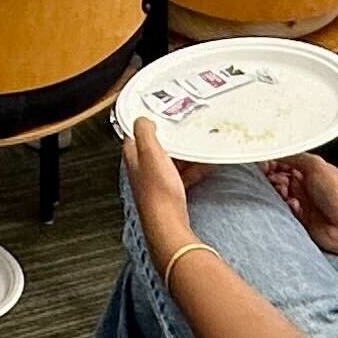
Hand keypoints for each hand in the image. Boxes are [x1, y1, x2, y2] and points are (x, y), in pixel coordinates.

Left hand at [123, 116, 193, 252]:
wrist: (168, 224)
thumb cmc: (158, 191)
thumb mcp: (150, 153)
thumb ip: (144, 132)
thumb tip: (142, 119)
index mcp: (133, 157)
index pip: (134, 133)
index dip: (146, 122)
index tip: (159, 114)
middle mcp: (141, 169)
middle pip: (155, 146)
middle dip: (170, 137)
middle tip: (184, 128)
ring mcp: (155, 181)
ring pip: (169, 160)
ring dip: (184, 153)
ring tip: (198, 146)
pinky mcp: (168, 192)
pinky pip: (181, 174)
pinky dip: (192, 169)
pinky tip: (204, 166)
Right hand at [262, 154, 337, 249]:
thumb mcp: (316, 166)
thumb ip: (294, 156)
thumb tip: (277, 150)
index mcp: (309, 169)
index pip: (284, 162)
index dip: (273, 163)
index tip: (264, 165)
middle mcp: (304, 185)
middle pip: (278, 178)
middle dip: (273, 178)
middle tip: (276, 180)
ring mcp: (302, 202)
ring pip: (279, 194)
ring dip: (278, 193)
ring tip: (285, 193)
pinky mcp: (300, 218)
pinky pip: (284, 210)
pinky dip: (286, 207)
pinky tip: (294, 206)